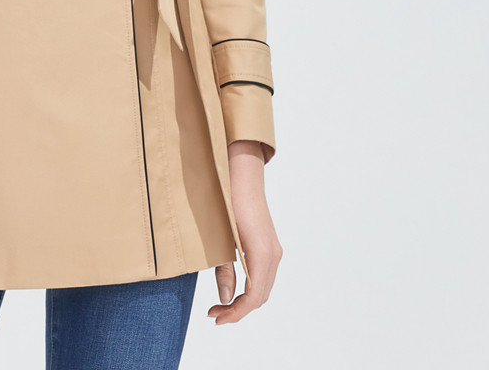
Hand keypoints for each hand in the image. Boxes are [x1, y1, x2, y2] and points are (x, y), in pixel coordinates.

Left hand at [208, 140, 282, 324]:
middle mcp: (273, 253)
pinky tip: (233, 287)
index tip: (216, 318)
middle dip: (238, 310)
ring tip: (221, 304)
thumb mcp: (220, 235)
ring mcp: (274, 249)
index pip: (253, 297)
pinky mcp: (269, 243)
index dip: (235, 312)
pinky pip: (264, 275)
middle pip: (261, 296)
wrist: (240, 170)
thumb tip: (225, 297)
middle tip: (214, 314)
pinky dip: (251, 288)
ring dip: (245, 300)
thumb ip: (224, 267)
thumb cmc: (226, 197)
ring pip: (263, 287)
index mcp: (262, 253)